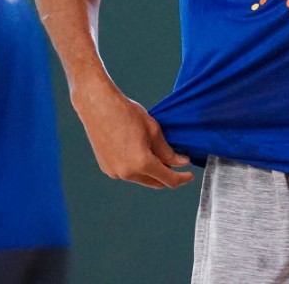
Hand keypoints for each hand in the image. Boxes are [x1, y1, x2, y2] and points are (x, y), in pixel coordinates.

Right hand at [72, 80, 194, 188]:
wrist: (98, 106)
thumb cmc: (126, 113)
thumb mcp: (153, 130)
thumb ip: (168, 151)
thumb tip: (181, 162)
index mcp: (141, 163)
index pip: (168, 180)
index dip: (182, 178)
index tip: (189, 175)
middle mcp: (127, 173)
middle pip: (155, 182)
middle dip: (168, 175)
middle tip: (177, 163)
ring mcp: (115, 172)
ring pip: (141, 178)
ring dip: (152, 171)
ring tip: (157, 153)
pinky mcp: (106, 168)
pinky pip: (128, 173)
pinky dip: (137, 168)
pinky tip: (140, 152)